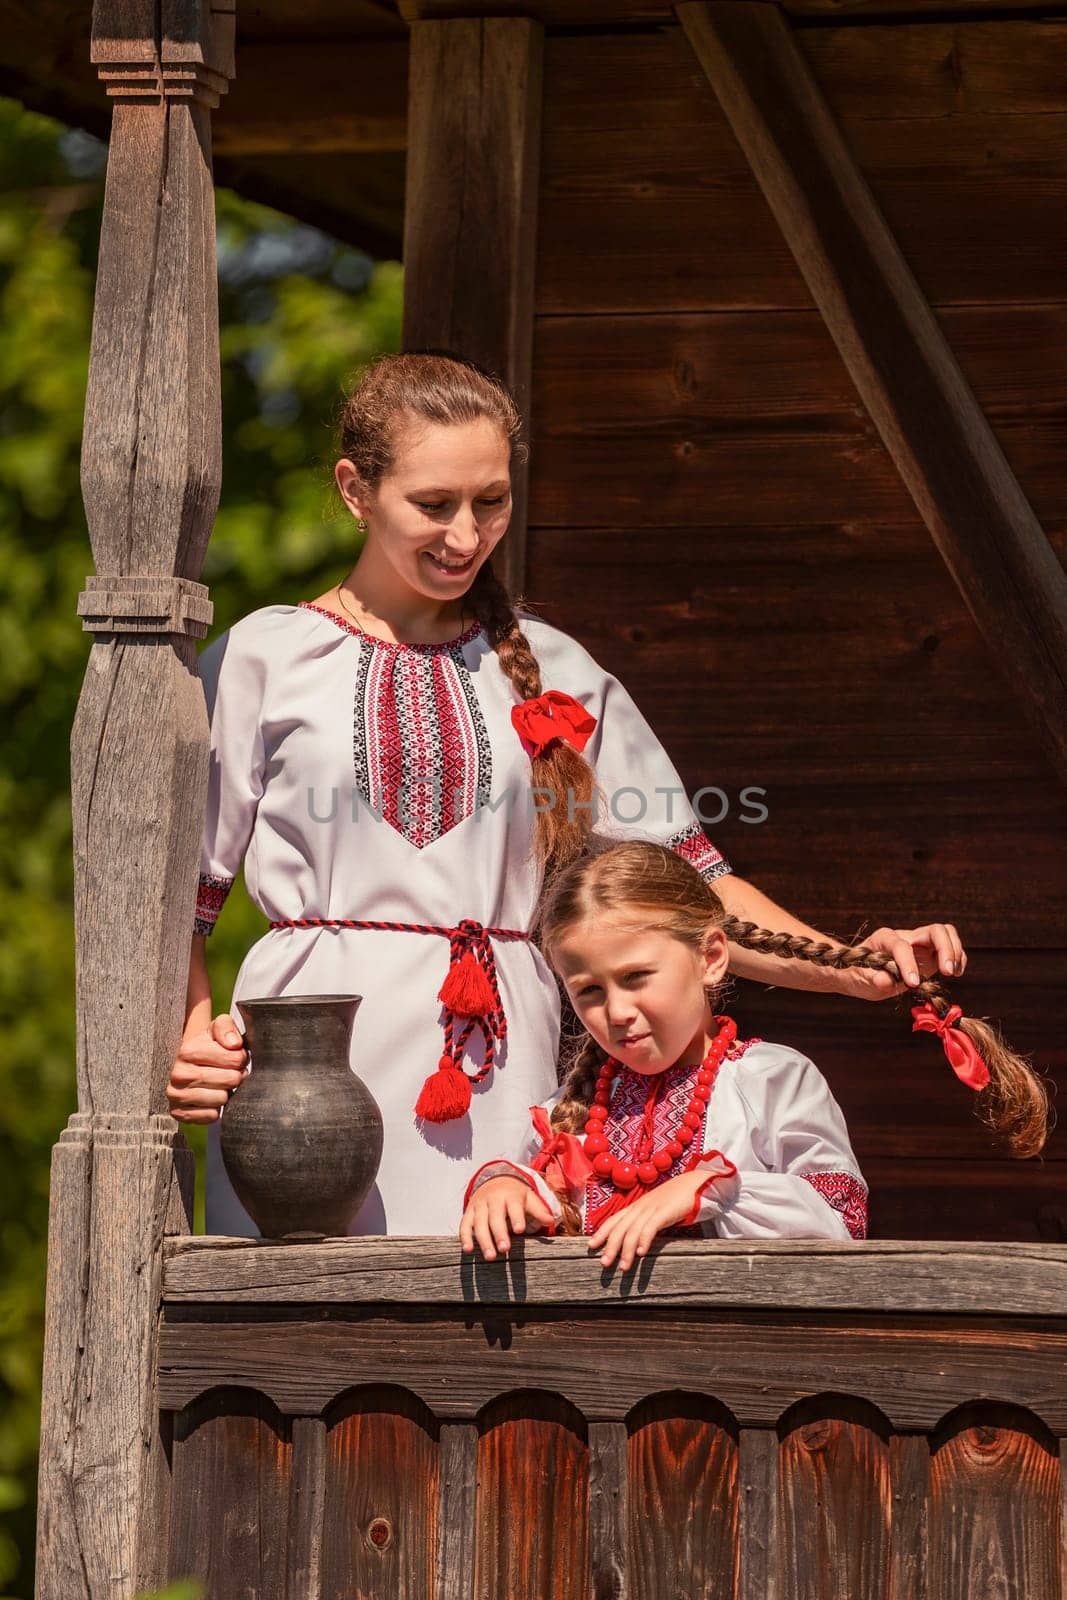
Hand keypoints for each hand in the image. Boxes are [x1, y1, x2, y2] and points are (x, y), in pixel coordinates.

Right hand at [166, 1013, 247, 1123]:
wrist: (190, 1065)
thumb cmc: (209, 1047)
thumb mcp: (218, 1028)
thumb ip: (227, 1027)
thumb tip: (234, 1044)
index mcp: (188, 1050)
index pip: (235, 1058)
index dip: (242, 1058)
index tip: (236, 1057)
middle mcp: (178, 1073)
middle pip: (230, 1080)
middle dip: (236, 1076)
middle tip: (231, 1072)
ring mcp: (176, 1094)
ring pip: (221, 1099)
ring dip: (227, 1093)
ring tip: (221, 1085)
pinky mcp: (178, 1112)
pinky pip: (211, 1116)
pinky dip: (217, 1109)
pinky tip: (212, 1098)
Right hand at [459, 1175, 555, 1258]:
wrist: (494, 1180)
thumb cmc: (515, 1196)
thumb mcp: (528, 1199)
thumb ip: (539, 1210)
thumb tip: (551, 1220)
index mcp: (510, 1195)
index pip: (514, 1206)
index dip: (516, 1217)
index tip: (520, 1230)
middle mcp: (493, 1199)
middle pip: (495, 1216)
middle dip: (499, 1233)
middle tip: (505, 1249)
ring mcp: (479, 1205)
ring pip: (479, 1222)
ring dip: (483, 1240)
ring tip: (490, 1257)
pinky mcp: (469, 1212)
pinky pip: (465, 1224)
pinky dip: (465, 1236)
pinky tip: (468, 1249)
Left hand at [587, 1170, 706, 1270]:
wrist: (696, 1183)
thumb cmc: (678, 1198)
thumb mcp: (658, 1209)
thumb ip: (647, 1220)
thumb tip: (638, 1238)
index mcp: (637, 1205)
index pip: (614, 1219)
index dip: (602, 1232)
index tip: (590, 1246)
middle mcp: (641, 1206)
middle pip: (620, 1227)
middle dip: (610, 1246)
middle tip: (604, 1263)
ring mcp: (652, 1208)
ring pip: (633, 1230)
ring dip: (626, 1251)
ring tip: (623, 1267)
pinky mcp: (665, 1211)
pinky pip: (650, 1227)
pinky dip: (644, 1240)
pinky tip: (641, 1253)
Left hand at [834, 923, 966, 1001]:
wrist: (862, 974)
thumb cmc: (860, 975)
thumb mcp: (861, 980)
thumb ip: (873, 979)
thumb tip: (884, 980)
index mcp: (885, 939)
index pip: (901, 946)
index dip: (908, 963)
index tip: (913, 984)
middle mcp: (905, 937)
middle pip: (934, 930)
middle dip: (945, 949)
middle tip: (947, 972)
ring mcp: (920, 943)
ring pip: (945, 933)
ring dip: (955, 951)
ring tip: (953, 973)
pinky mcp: (930, 954)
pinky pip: (950, 947)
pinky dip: (958, 958)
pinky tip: (956, 973)